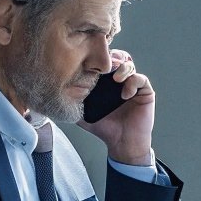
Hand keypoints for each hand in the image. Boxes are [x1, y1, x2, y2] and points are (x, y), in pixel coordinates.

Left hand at [78, 49, 155, 165]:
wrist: (121, 143)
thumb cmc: (103, 128)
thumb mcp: (82, 113)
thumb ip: (72, 102)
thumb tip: (55, 92)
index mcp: (106, 82)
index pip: (103, 62)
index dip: (99, 59)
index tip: (91, 62)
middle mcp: (120, 80)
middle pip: (118, 57)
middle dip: (112, 58)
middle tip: (106, 66)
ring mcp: (133, 85)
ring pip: (130, 64)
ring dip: (123, 68)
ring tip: (116, 78)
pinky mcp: (145, 92)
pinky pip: (141, 79)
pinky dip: (133, 82)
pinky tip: (125, 94)